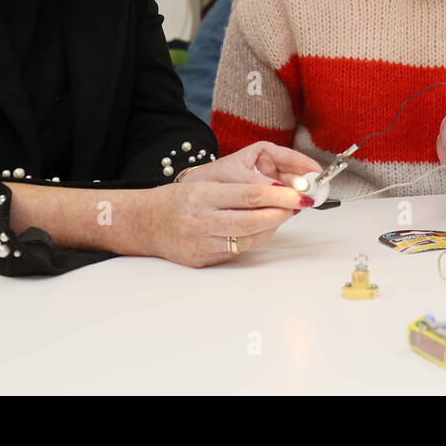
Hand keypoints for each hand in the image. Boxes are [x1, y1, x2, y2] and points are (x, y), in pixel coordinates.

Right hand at [147, 142, 321, 266]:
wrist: (146, 223)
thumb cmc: (179, 200)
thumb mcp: (204, 184)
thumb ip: (238, 189)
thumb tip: (278, 191)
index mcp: (201, 195)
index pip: (250, 195)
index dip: (280, 196)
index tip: (299, 194)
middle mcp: (200, 220)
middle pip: (252, 220)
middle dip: (281, 213)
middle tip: (298, 205)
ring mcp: (201, 244)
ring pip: (248, 239)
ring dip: (271, 227)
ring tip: (282, 215)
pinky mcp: (203, 260)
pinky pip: (237, 251)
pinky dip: (255, 239)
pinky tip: (262, 229)